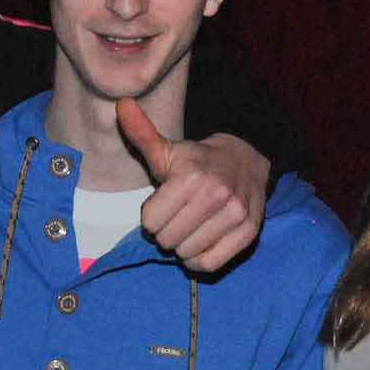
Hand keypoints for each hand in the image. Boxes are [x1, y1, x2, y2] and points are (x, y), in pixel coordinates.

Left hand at [117, 99, 267, 272]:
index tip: (164, 203)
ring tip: (192, 226)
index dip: (152, 216)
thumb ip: (142, 134)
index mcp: (192, 176)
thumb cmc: (198, 161)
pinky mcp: (248, 233)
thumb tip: (122, 104)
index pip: (150, 223)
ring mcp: (236, 215)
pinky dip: (200, 260)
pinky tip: (201, 242)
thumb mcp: (167, 150)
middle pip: (167, 240)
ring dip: (183, 245)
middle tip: (178, 216)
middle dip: (166, 232)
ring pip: (187, 254)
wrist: (245, 162)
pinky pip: (210, 264)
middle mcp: (217, 195)